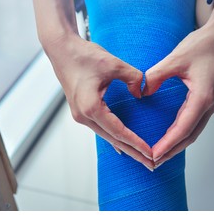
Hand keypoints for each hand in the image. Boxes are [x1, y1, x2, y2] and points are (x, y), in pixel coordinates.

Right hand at [47, 34, 154, 169]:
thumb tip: (142, 93)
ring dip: (124, 145)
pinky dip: (113, 136)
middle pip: (112, 139)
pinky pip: (100, 127)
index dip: (137, 143)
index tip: (152, 153)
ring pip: (106, 135)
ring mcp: (80, 114)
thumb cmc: (84, 55)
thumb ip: (134, 79)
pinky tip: (121, 144)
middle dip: (133, 152)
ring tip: (140, 156)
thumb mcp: (114, 64)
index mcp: (91, 107)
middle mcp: (83, 115)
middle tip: (151, 165)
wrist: (61, 49)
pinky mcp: (80, 109)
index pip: (118, 131)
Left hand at [142, 22, 213, 166]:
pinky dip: (181, 132)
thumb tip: (143, 91)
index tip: (153, 155)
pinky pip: (194, 121)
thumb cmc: (203, 45)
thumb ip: (157, 75)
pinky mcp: (208, 99)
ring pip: (193, 131)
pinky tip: (170, 134)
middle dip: (171, 151)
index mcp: (203, 97)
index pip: (183, 128)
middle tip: (154, 162)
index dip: (167, 144)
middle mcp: (210, 104)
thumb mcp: (175, 58)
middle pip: (189, 136)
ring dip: (177, 144)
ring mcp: (211, 103)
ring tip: (160, 154)